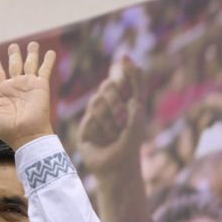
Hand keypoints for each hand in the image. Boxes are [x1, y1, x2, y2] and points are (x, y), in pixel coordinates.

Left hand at [0, 41, 55, 149]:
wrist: (27, 135)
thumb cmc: (8, 129)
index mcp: (3, 92)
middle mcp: (16, 86)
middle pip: (14, 65)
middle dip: (14, 56)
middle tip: (13, 46)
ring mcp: (29, 85)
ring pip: (30, 64)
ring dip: (31, 54)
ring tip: (32, 44)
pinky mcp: (41, 86)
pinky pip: (45, 69)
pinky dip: (48, 60)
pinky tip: (49, 52)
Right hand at [78, 57, 144, 178]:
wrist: (120, 166)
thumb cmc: (132, 139)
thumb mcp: (138, 107)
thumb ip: (135, 81)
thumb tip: (124, 56)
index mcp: (122, 99)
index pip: (119, 77)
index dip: (123, 78)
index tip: (127, 86)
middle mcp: (107, 106)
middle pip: (106, 86)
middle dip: (117, 103)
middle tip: (124, 120)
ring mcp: (94, 117)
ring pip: (96, 99)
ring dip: (110, 117)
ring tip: (116, 132)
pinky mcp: (84, 128)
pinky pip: (89, 116)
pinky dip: (101, 127)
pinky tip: (104, 139)